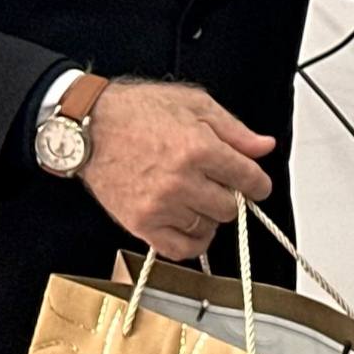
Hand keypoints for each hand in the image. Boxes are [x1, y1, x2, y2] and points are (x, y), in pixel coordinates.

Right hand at [79, 80, 274, 259]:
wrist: (89, 127)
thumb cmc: (138, 110)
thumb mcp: (195, 105)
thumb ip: (234, 130)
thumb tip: (264, 147)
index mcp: (199, 148)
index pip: (248, 178)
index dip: (259, 183)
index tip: (257, 185)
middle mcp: (181, 180)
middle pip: (230, 206)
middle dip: (232, 196)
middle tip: (220, 185)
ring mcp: (160, 205)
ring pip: (207, 226)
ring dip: (210, 215)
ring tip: (199, 198)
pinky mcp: (140, 223)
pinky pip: (179, 249)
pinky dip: (192, 242)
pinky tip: (192, 226)